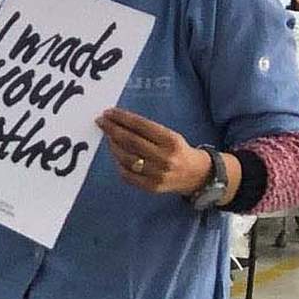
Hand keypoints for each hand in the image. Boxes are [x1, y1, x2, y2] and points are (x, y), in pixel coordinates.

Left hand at [99, 107, 214, 195]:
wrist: (197, 175)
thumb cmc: (179, 151)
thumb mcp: (170, 135)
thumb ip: (147, 130)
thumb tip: (119, 122)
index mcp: (171, 141)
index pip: (141, 125)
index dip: (122, 118)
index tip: (109, 112)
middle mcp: (165, 157)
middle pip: (131, 141)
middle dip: (112, 129)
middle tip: (101, 121)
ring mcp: (157, 174)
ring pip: (126, 158)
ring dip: (112, 145)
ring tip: (107, 136)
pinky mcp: (151, 186)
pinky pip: (127, 175)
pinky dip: (118, 163)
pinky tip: (116, 154)